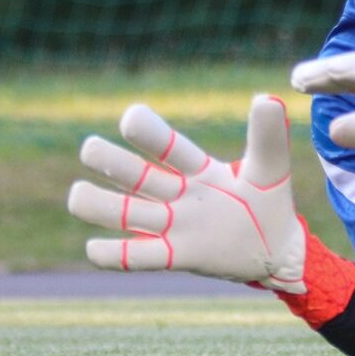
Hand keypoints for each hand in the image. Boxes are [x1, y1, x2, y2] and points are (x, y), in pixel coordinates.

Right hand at [66, 97, 306, 291]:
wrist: (278, 249)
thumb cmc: (271, 204)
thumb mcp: (272, 169)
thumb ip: (268, 138)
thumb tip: (268, 98)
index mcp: (198, 170)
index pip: (168, 147)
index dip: (150, 133)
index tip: (131, 117)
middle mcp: (179, 195)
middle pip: (137, 177)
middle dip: (113, 163)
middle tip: (90, 149)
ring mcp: (175, 226)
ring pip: (129, 214)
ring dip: (101, 206)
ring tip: (76, 196)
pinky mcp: (177, 257)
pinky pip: (141, 257)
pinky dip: (116, 256)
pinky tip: (93, 249)